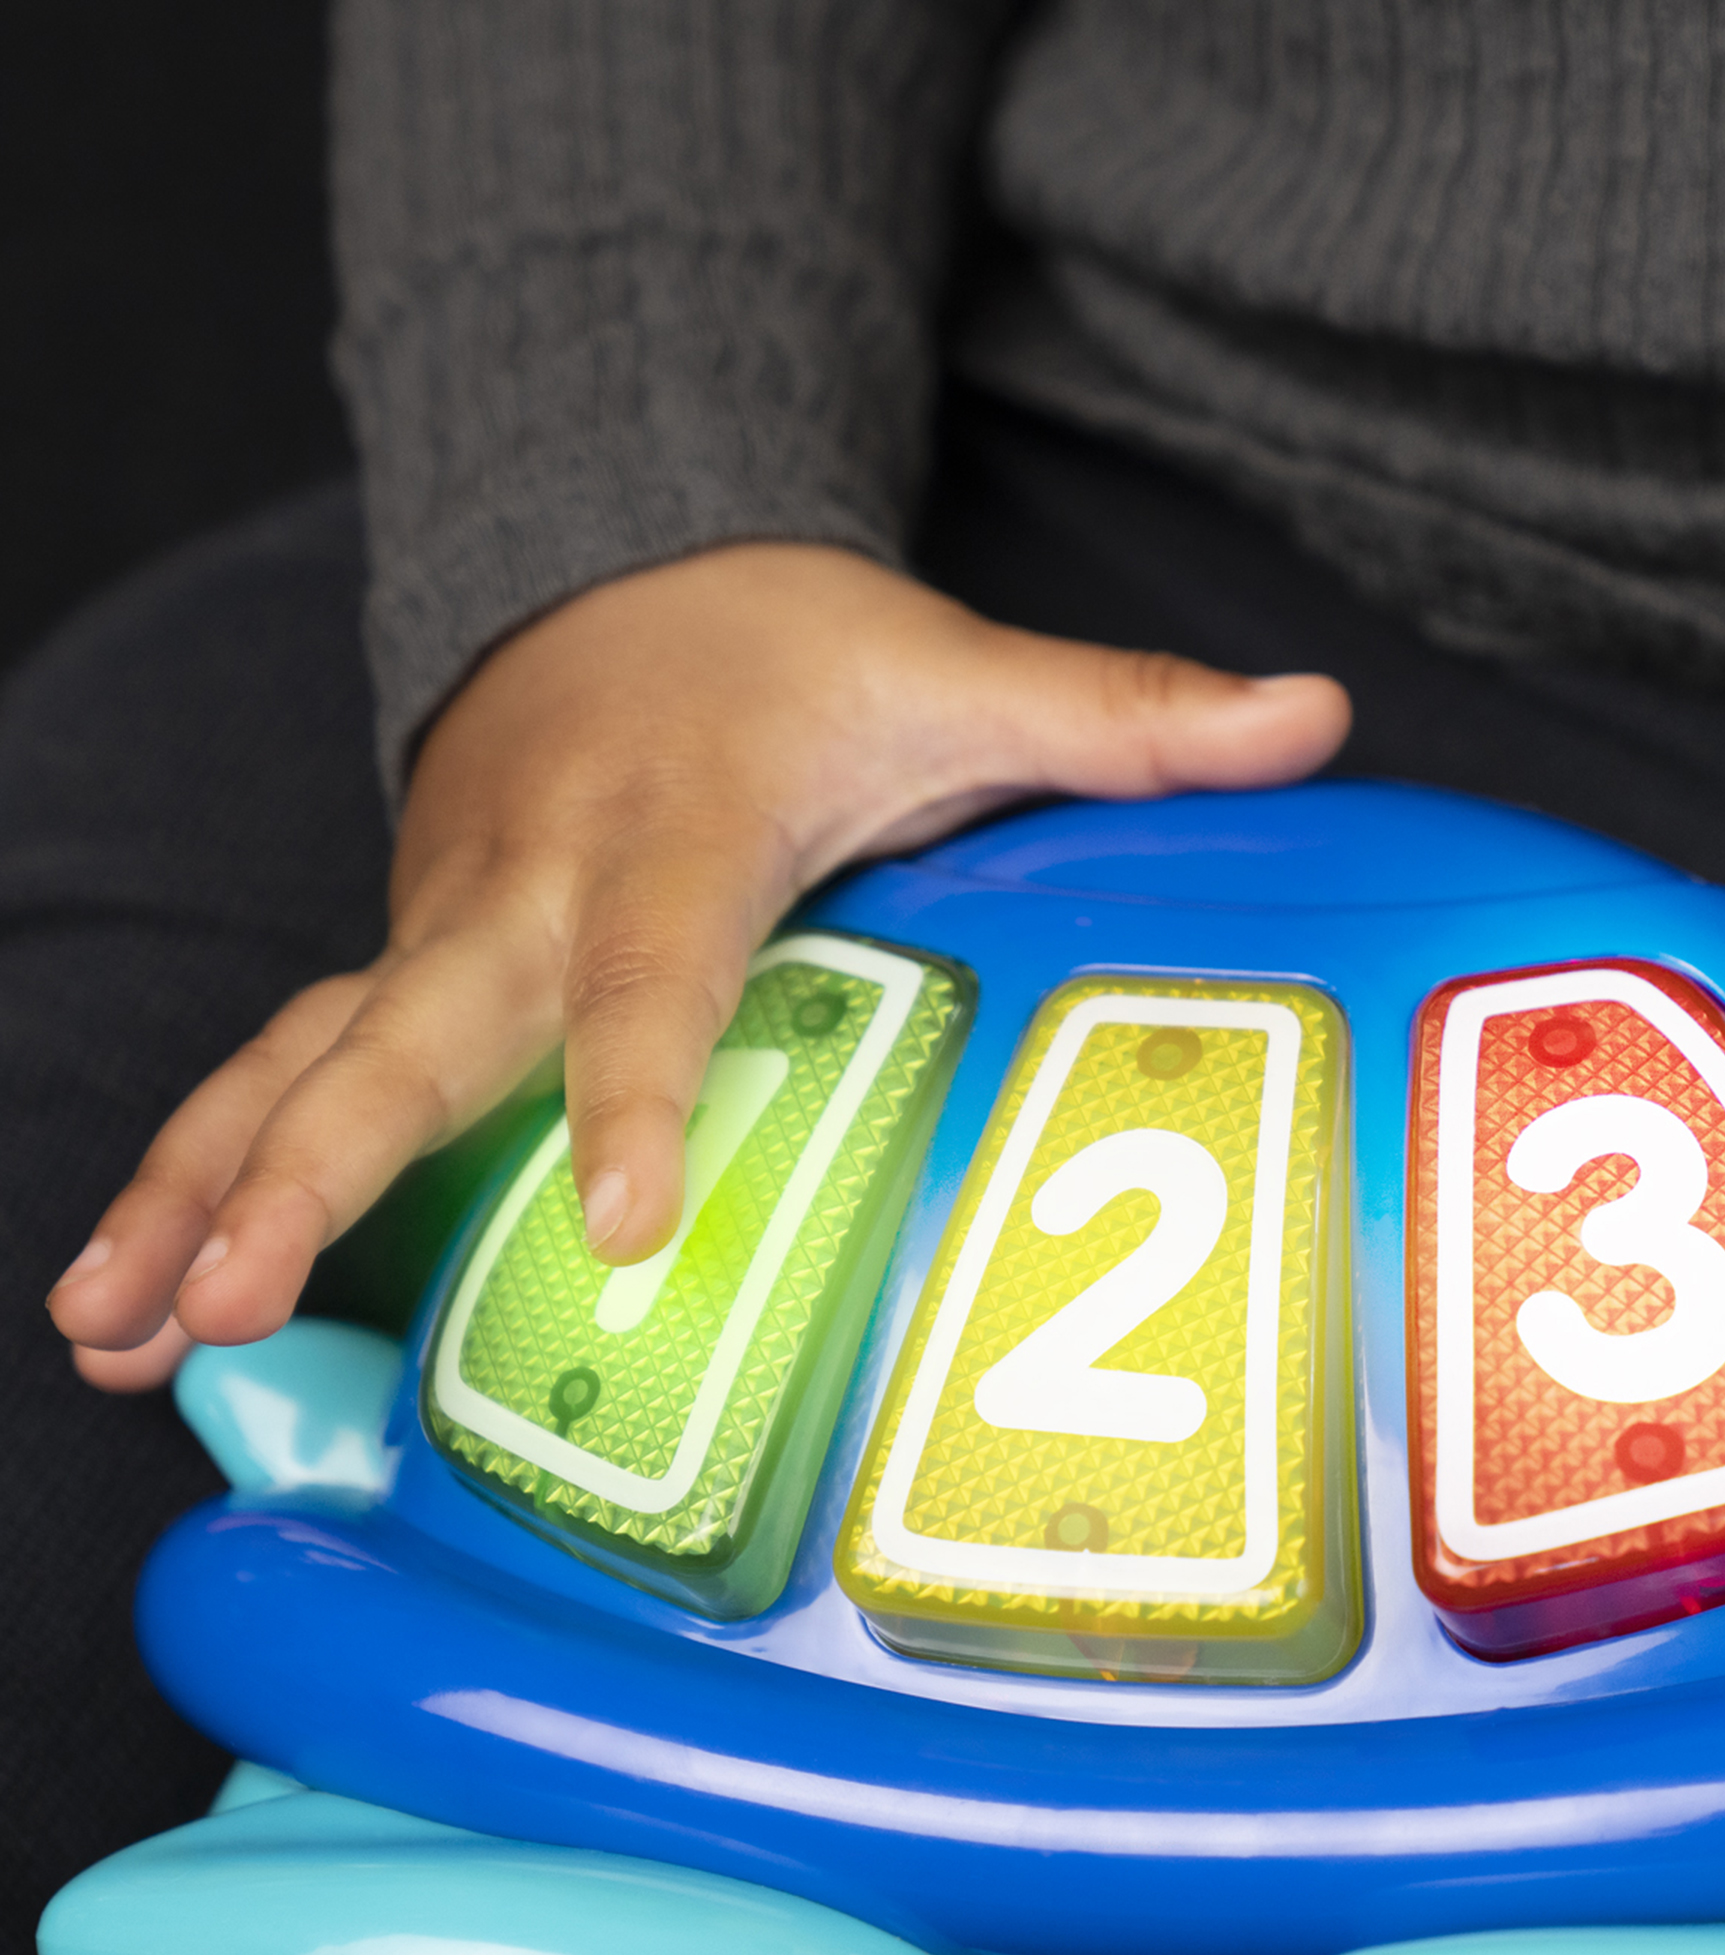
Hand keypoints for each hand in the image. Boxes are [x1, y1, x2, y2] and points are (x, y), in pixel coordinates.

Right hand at [47, 544, 1351, 1387]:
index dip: (634, 1088)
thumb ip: (1123, 709)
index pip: (650, 970)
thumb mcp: (955, 666)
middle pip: (406, 1035)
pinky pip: (281, 1074)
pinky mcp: (400, 965)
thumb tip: (1316, 717)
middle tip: (236, 1295)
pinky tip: (122, 1299)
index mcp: (668, 833)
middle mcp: (519, 888)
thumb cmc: (793, 653)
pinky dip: (195, 1176)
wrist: (618, 568)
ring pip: (292, 1061)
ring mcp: (436, 930)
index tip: (628, 1219)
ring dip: (196, 1193)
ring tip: (105, 1328)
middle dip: (310, 1168)